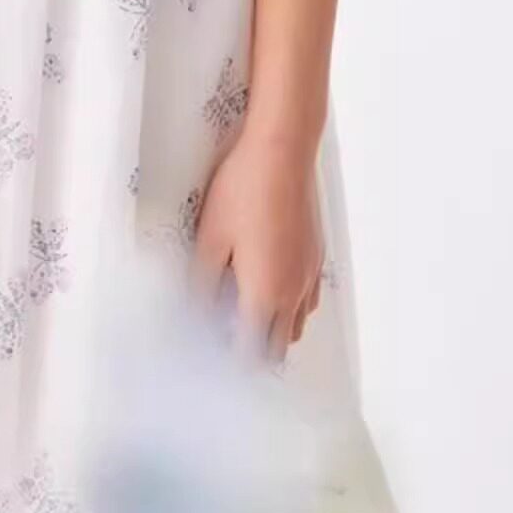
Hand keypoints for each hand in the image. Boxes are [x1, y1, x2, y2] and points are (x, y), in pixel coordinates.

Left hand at [192, 127, 324, 364]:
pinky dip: (288, 307)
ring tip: (241, 313)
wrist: (282, 150)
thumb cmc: (244, 189)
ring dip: (272, 331)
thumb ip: (201, 283)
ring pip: (296, 327)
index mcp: (265, 294)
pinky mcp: (317, 256)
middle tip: (221, 339)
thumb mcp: (209, 237)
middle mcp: (293, 292)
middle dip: (251, 353)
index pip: (251, 354)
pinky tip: (266, 284)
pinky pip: (306, 300)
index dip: (229, 362)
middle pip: (277, 349)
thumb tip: (194, 312)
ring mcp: (310, 275)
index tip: (210, 357)